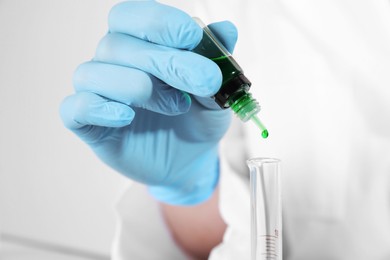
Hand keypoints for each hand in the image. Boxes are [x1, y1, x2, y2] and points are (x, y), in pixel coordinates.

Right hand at [59, 1, 237, 204]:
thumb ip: (217, 61)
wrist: (189, 160)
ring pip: (94, 73)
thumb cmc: (197, 119)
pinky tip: (127, 116)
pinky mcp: (90, 125)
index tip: (192, 37)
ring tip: (176, 106)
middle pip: (117, 45)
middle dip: (166, 61)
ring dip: (139, 87)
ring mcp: (99, 93)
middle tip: (206, 81)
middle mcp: (114, 62)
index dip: (158, 22)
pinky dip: (98, 108)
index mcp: (140, 44)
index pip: (131, 16)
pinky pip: (76, 108)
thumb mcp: (216, 91)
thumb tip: (226, 30)